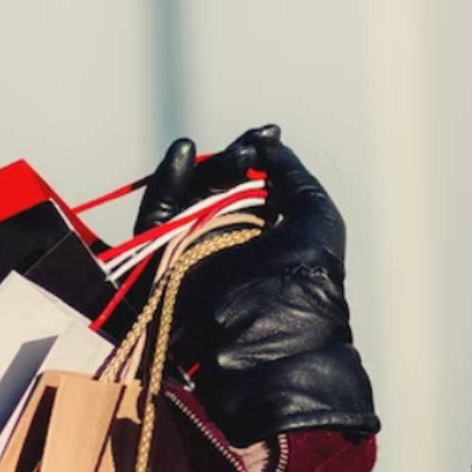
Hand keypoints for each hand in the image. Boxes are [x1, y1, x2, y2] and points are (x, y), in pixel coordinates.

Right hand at [132, 125, 379, 445]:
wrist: (273, 337)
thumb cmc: (308, 279)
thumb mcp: (316, 216)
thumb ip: (292, 174)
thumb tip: (268, 145)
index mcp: (265, 236)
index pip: (250, 185)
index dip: (255, 155)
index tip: (267, 134)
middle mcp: (227, 243)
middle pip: (216, 186)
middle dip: (232, 160)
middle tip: (248, 152)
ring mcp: (194, 253)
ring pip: (188, 197)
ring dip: (206, 169)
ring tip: (231, 158)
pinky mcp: (162, 262)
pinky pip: (156, 218)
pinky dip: (166, 183)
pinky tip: (184, 153)